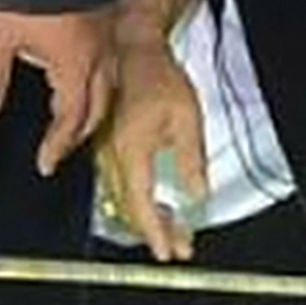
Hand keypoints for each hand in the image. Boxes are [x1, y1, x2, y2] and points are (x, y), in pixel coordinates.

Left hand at [0, 5, 110, 171]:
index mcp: (76, 64)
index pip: (71, 120)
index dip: (57, 146)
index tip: (47, 163)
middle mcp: (100, 53)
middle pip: (99, 107)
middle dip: (80, 131)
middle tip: (63, 145)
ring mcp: (107, 32)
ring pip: (109, 83)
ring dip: (93, 104)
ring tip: (75, 114)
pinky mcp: (104, 13)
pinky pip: (108, 58)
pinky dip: (97, 74)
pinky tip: (79, 68)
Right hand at [94, 38, 210, 256]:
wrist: (133, 52)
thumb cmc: (159, 78)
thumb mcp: (187, 118)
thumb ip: (191, 159)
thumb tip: (197, 194)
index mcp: (130, 150)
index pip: (141, 204)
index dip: (155, 232)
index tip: (169, 252)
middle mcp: (112, 155)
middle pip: (131, 209)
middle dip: (157, 233)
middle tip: (181, 247)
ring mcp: (108, 153)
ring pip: (127, 199)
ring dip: (151, 220)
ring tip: (178, 233)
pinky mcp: (111, 149)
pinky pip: (125, 185)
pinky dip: (144, 202)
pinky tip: (162, 209)